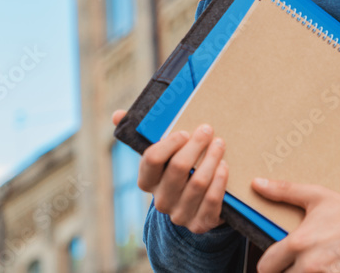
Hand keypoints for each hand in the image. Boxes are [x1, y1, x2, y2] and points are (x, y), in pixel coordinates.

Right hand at [110, 109, 227, 233]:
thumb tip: (116, 115)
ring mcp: (180, 214)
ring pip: (198, 182)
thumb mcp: (160, 155)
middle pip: (178, 168)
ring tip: (220, 144)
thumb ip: (140, 134)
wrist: (192, 207)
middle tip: (207, 130)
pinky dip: (219, 181)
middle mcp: (161, 201)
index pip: (152, 159)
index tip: (185, 132)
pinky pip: (212, 201)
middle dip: (195, 146)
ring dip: (211, 159)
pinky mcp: (200, 224)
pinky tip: (224, 166)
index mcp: (146, 181)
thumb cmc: (175, 171)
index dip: (170, 143)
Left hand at [252, 178, 339, 272]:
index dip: (269, 264)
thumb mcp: (316, 196)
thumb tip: (257, 184)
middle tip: (293, 265)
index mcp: (299, 243)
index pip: (266, 266)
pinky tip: (327, 271)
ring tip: (310, 268)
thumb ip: (283, 191)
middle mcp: (310, 266)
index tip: (275, 262)